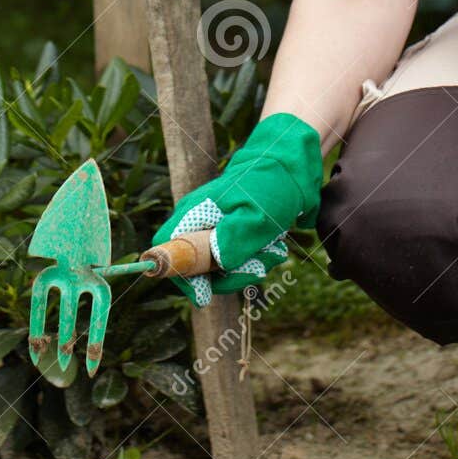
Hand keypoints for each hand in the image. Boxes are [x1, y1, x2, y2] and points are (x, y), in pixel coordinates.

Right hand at [149, 112, 322, 306]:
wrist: (293, 168)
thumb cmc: (270, 187)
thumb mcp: (255, 216)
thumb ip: (232, 241)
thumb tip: (216, 265)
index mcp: (193, 214)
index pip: (164, 251)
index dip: (180, 275)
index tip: (206, 289)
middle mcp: (199, 224)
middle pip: (198, 269)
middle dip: (230, 274)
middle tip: (259, 262)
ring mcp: (216, 231)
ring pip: (223, 269)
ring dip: (251, 265)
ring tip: (272, 247)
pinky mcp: (233, 237)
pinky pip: (239, 262)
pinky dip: (257, 258)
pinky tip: (274, 244)